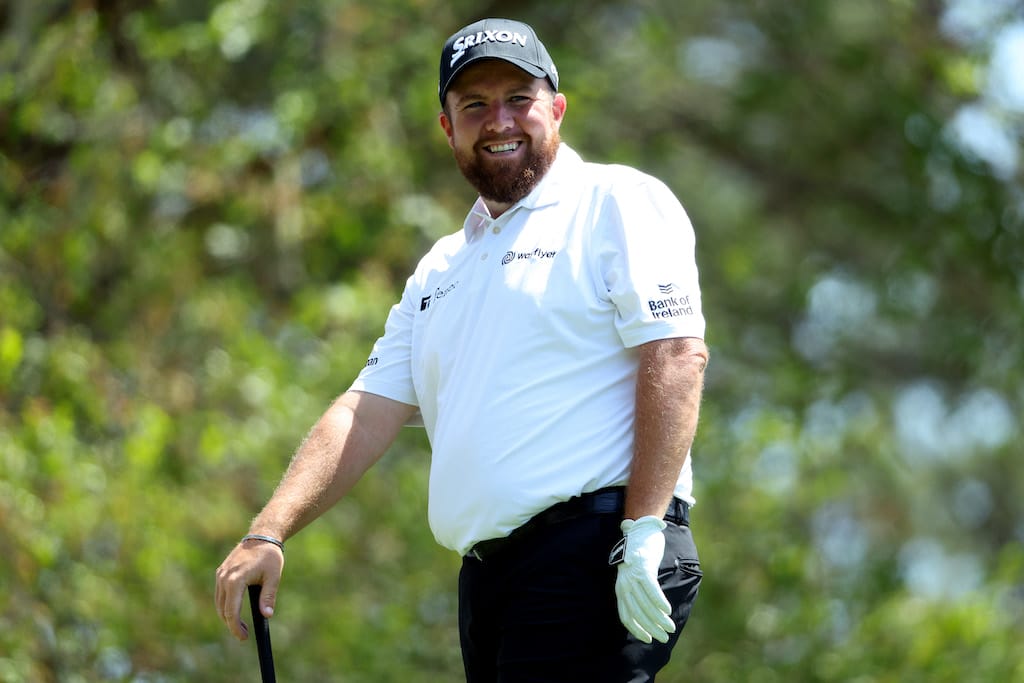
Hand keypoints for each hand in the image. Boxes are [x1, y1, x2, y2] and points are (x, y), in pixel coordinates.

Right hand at [215, 538, 284, 640]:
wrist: (262, 536)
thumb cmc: (269, 556)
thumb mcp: (273, 577)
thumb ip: (268, 597)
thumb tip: (267, 616)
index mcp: (235, 580)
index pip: (231, 611)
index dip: (235, 627)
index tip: (244, 637)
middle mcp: (224, 578)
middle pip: (223, 609)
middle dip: (231, 624)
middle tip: (244, 634)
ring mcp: (221, 574)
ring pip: (219, 602)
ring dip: (227, 615)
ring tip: (241, 625)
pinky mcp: (221, 572)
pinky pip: (220, 593)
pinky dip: (225, 604)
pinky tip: (235, 610)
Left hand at [610, 516, 674, 643]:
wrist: (639, 532)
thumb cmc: (639, 557)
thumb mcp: (633, 576)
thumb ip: (637, 592)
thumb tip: (650, 611)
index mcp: (621, 589)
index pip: (626, 616)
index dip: (637, 629)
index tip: (649, 639)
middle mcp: (625, 585)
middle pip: (637, 613)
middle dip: (651, 628)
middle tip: (664, 638)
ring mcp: (633, 576)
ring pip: (646, 604)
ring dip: (659, 618)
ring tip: (670, 627)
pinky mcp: (643, 568)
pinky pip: (651, 589)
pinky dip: (659, 602)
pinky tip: (667, 610)